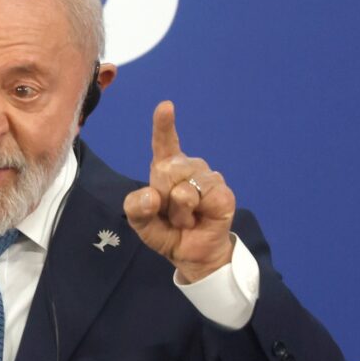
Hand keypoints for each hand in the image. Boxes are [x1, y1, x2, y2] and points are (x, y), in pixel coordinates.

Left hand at [123, 101, 235, 282]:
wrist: (190, 253)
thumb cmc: (165, 230)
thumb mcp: (141, 222)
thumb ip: (136, 208)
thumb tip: (151, 196)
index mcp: (166, 168)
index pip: (164, 143)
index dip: (164, 125)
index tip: (166, 106)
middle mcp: (189, 167)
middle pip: (167, 170)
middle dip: (162, 196)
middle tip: (169, 213)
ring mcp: (208, 178)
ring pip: (183, 189)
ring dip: (178, 212)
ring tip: (184, 219)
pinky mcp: (223, 195)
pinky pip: (202, 199)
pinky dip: (194, 215)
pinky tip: (200, 219)